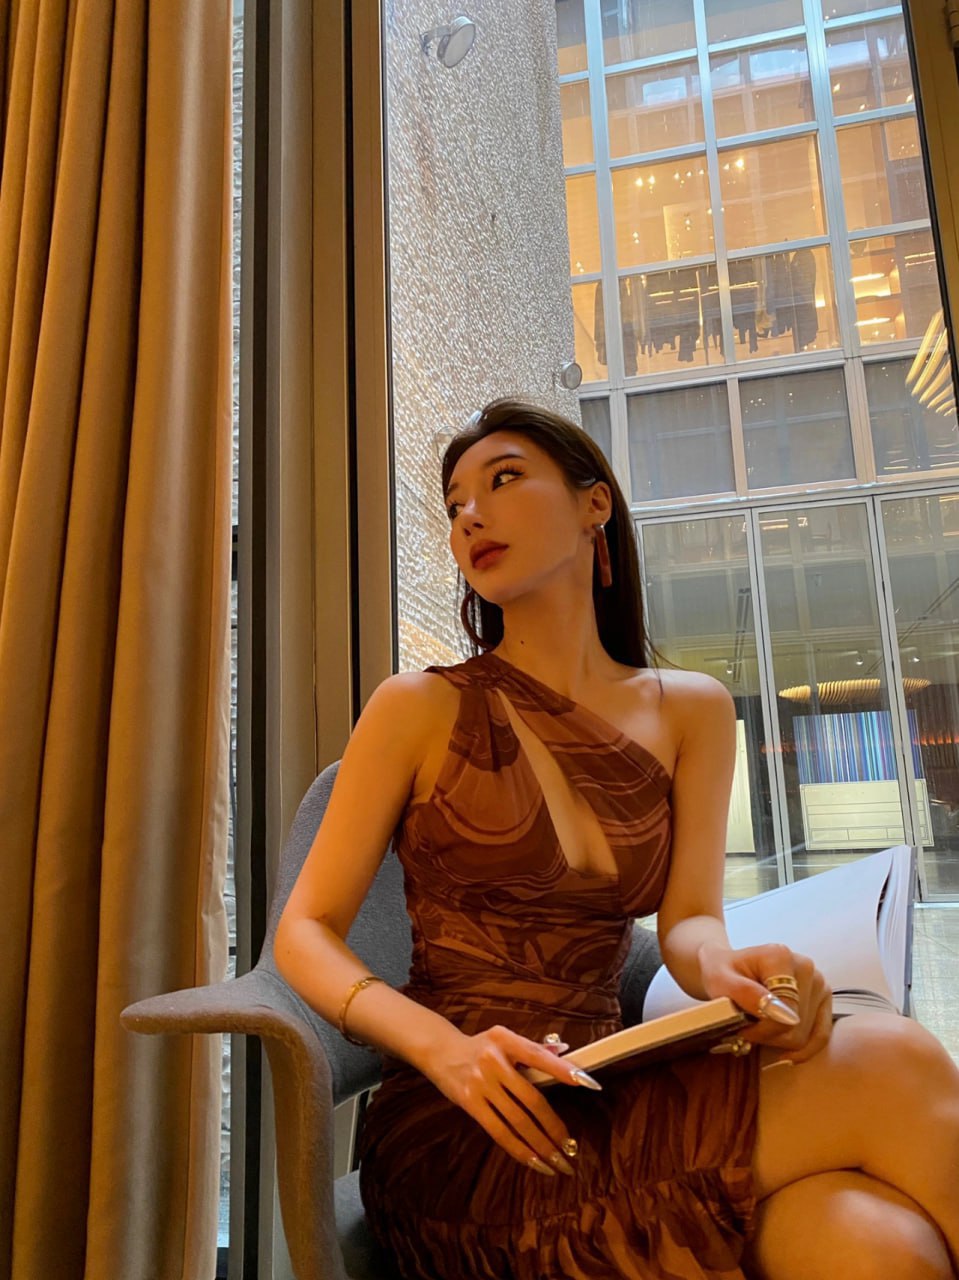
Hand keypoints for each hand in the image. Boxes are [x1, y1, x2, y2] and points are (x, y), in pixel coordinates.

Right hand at [422, 1025, 594, 1175]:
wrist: (439, 1050)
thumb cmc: (479, 1045)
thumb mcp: (503, 1037)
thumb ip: (533, 1047)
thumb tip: (564, 1051)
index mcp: (506, 1040)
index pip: (540, 1056)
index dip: (565, 1070)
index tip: (589, 1083)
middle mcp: (494, 1061)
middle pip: (532, 1100)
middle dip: (555, 1128)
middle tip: (573, 1149)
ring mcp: (481, 1083)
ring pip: (517, 1122)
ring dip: (541, 1146)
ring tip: (559, 1163)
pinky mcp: (470, 1103)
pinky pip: (499, 1132)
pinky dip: (519, 1150)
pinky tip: (535, 1162)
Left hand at [698, 942, 832, 1064]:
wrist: (728, 966)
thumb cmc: (722, 973)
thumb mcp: (720, 981)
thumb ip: (747, 994)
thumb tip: (783, 1015)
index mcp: (781, 956)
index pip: (785, 1009)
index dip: (762, 1028)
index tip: (742, 1028)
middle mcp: (806, 966)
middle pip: (796, 1025)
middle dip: (768, 1035)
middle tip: (747, 1028)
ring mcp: (818, 982)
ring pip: (805, 1035)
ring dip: (779, 1039)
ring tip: (759, 1026)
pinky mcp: (823, 998)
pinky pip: (821, 1035)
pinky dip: (802, 1048)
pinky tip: (784, 1053)